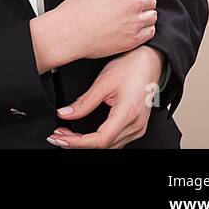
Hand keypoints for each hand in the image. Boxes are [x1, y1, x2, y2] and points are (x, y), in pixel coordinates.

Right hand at [47, 0, 157, 61]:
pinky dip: (144, 29)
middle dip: (143, 0)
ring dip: (144, 15)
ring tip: (130, 16)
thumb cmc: (76, 11)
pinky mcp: (134, 38)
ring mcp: (135, 22)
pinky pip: (149, 32)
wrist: (69, 33)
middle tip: (131, 2)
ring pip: (152, 16)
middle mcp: (133, 2)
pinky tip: (131, 27)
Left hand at [47, 45, 164, 148]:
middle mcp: (135, 126)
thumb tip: (65, 114)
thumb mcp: (103, 82)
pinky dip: (98, 140)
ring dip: (87, 143)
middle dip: (77, 143)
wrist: (150, 63)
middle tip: (58, 136)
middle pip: (104, 146)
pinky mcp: (137, 127)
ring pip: (110, 146)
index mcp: (127, 114)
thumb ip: (84, 102)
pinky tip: (84, 135)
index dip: (78, 142)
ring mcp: (138, 128)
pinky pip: (116, 141)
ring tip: (67, 135)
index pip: (100, 139)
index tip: (60, 139)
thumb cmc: (130, 68)